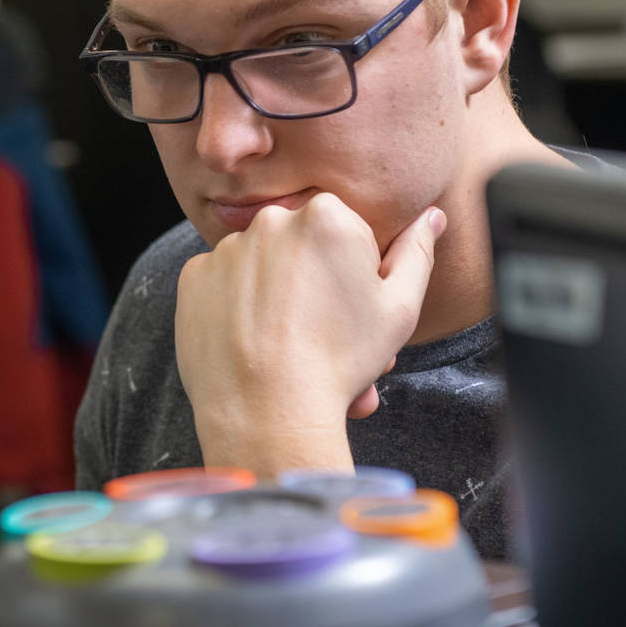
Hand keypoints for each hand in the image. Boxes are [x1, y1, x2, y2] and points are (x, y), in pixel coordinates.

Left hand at [174, 195, 445, 476]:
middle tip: (323, 333)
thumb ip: (417, 252)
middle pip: (301, 246)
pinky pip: (221, 283)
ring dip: (274, 294)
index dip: (353, 273)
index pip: (346, 231)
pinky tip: (250, 341)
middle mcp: (271, 220)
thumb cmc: (341, 361)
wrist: (268, 410)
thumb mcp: (398, 309)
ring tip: (287, 344)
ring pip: (260, 264)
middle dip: (314, 283)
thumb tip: (431, 216)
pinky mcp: (194, 276)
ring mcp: (227, 247)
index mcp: (327, 216)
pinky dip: (234, 307)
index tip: (350, 308)